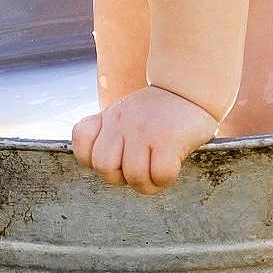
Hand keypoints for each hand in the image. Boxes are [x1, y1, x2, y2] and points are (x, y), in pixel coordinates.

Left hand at [71, 85, 219, 194]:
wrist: (190, 88)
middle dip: (120, 179)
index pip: (81, 140)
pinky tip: (172, 167)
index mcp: (109, 117)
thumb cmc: (159, 110)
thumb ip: (107, 132)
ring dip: (147, 184)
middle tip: (138, 170)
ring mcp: (144, 131)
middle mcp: (122, 122)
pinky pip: (160, 175)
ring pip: (133, 176)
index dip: (91, 158)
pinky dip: (165, 179)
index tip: (114, 157)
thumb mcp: (125, 113)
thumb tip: (95, 163)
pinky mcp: (168, 140)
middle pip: (104, 167)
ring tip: (156, 173)